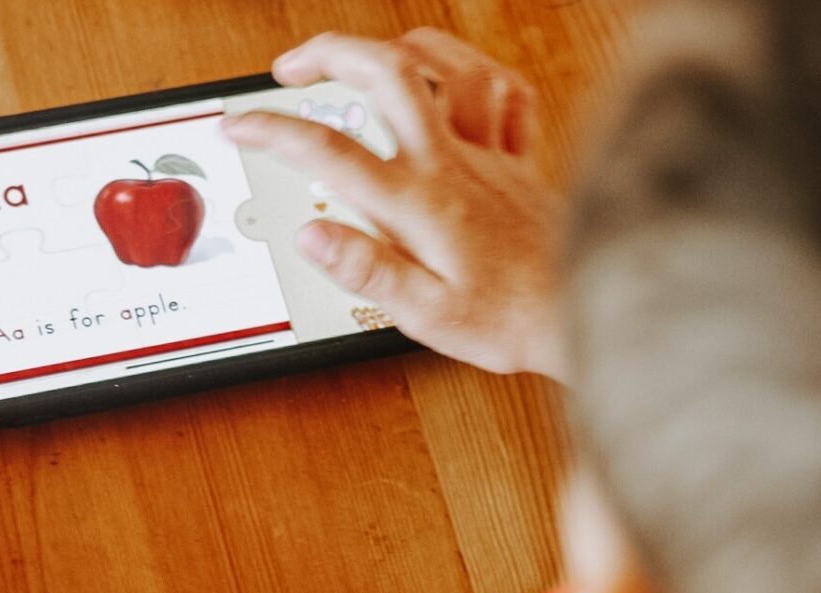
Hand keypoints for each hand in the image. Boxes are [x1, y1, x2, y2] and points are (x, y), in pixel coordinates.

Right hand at [223, 29, 567, 380]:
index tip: (239, 127)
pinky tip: (456, 79)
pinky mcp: (518, 162)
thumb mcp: (425, 313)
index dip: (273, 132)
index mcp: (417, 203)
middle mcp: (452, 163)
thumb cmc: (508, 320)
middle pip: (386, 71)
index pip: (329, 152)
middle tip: (291, 68)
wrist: (581, 310)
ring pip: (447, 64)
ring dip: (398, 45)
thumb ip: (366, 269)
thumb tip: (313, 235)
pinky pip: (504, 93)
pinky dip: (475, 73)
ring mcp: (488, 154)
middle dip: (328, 53)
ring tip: (365, 55)